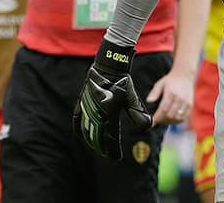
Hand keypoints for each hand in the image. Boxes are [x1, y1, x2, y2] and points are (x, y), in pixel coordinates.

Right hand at [73, 40, 151, 160]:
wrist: (109, 66)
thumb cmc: (122, 82)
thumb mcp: (132, 98)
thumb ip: (138, 114)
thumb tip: (147, 127)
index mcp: (109, 113)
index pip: (109, 138)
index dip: (112, 150)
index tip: (115, 158)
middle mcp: (96, 113)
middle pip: (96, 137)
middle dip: (101, 147)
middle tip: (106, 154)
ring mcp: (87, 107)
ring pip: (86, 129)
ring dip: (91, 140)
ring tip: (95, 146)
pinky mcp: (82, 101)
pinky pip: (77, 118)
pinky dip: (78, 127)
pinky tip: (79, 133)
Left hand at [145, 67, 194, 124]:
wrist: (184, 76)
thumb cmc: (170, 80)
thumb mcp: (160, 84)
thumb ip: (154, 93)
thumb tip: (149, 101)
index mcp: (171, 93)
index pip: (163, 109)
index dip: (157, 117)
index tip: (153, 121)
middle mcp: (179, 99)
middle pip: (170, 115)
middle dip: (162, 120)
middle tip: (158, 120)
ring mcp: (186, 103)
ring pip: (177, 118)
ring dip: (170, 121)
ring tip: (164, 120)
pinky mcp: (190, 105)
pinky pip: (184, 118)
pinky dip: (178, 121)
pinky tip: (172, 119)